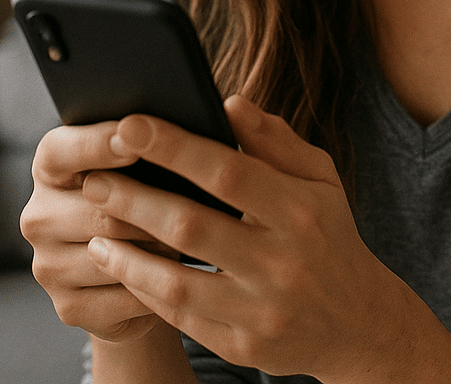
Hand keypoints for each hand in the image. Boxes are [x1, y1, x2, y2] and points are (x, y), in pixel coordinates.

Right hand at [21, 121, 175, 342]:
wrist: (146, 264)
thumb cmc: (154, 192)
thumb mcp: (149, 159)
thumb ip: (152, 138)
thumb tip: (189, 125)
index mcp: (51, 167)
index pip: (62, 151)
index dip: (98, 145)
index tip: (134, 140)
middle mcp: (38, 215)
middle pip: (99, 211)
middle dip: (153, 211)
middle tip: (197, 209)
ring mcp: (48, 266)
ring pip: (115, 256)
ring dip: (162, 251)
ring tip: (194, 242)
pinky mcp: (69, 306)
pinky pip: (125, 296)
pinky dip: (159, 287)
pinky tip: (179, 276)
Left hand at [80, 95, 450, 382]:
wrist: (358, 322)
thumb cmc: (328, 235)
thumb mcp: (320, 180)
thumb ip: (275, 142)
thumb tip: (229, 104)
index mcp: (302, 210)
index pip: (229, 172)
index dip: (174, 147)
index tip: (129, 125)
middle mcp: (283, 261)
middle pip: (191, 226)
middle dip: (133, 199)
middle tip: (92, 180)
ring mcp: (263, 309)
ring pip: (176, 282)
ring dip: (127, 253)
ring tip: (94, 229)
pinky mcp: (244, 346)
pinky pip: (181, 318)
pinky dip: (146, 289)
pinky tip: (124, 266)